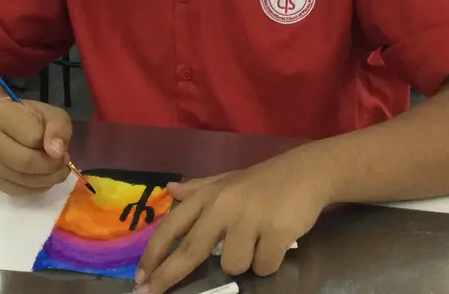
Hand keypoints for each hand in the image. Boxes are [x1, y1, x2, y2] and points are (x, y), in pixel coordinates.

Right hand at [0, 98, 71, 195]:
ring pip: (22, 179)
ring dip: (47, 180)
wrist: (3, 125)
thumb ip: (58, 128)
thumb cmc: (29, 117)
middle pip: (25, 162)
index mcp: (2, 115)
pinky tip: (44, 178)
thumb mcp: (51, 113)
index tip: (63, 149)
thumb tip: (57, 153)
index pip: (32, 138)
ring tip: (56, 170)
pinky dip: (37, 188)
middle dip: (51, 167)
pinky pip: (18, 191)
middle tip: (63, 164)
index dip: (53, 147)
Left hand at [136, 152, 330, 293]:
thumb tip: (170, 190)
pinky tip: (277, 242)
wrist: (308, 172)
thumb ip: (198, 188)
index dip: (154, 253)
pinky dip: (269, 262)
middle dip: (168, 276)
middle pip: (190, 250)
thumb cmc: (263, 180)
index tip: (140, 276)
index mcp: (209, 194)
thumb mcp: (227, 179)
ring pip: (233, 266)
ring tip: (259, 239)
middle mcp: (224, 205)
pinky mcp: (276, 232)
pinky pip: (262, 267)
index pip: (173, 226)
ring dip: (246, 262)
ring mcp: (250, 219)